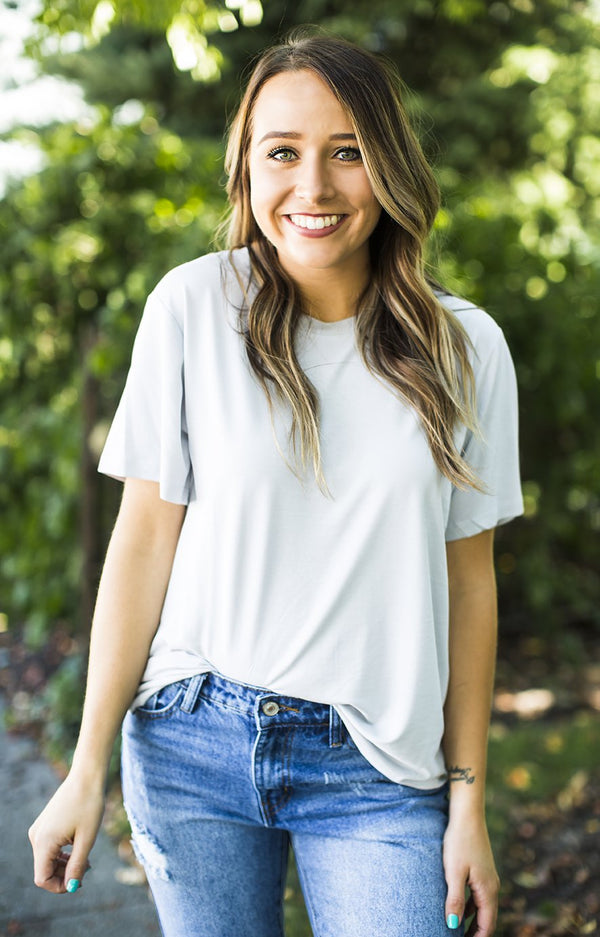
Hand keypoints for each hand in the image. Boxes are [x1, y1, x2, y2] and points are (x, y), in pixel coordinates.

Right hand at [28, 773, 104, 893]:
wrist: (86, 777)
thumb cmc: (89, 805)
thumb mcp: (87, 839)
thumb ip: (77, 865)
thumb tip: (71, 887)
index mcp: (44, 841)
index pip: (42, 878)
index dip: (59, 886)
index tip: (79, 881)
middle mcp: (36, 836)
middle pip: (44, 870)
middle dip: (64, 875)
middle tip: (88, 869)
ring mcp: (39, 829)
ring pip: (47, 859)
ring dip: (65, 865)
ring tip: (87, 860)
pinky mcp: (45, 824)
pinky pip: (49, 847)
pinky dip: (62, 854)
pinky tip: (78, 849)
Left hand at [443, 814, 499, 935]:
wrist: (467, 814)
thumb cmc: (459, 841)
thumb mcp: (453, 871)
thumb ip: (454, 899)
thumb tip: (452, 925)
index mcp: (487, 890)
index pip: (486, 924)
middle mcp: (491, 886)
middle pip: (486, 918)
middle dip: (475, 932)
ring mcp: (487, 878)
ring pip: (481, 907)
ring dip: (471, 921)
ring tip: (457, 931)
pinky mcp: (481, 870)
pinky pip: (477, 896)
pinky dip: (470, 907)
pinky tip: (458, 910)